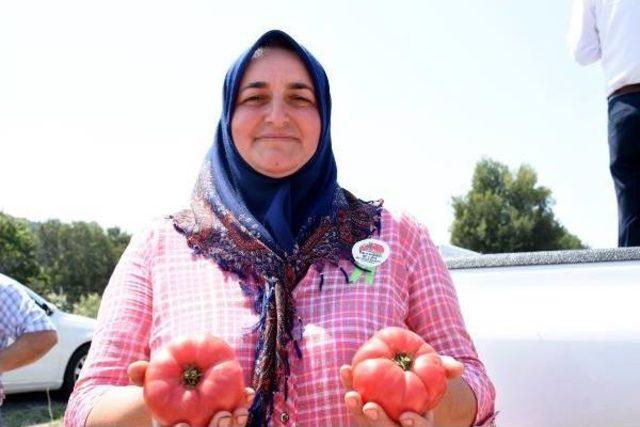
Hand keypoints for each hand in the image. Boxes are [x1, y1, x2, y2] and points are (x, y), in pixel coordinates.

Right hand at [127, 361, 254, 426]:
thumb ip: (143, 377)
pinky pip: (237, 419)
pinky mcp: (227, 420)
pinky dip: (243, 408)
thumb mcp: (150, 382)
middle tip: (221, 415)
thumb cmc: (161, 387)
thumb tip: (135, 367)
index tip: (182, 425)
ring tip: (239, 409)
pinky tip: (248, 394)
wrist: (177, 392)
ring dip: (234, 425)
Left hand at [339, 355, 463, 426]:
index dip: (413, 426)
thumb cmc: (425, 377)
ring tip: (351, 394)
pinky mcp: (363, 411)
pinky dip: (350, 387)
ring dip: (356, 409)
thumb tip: (457, 367)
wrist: (406, 377)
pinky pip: (355, 403)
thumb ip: (444, 370)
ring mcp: (379, 422)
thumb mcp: (436, 373)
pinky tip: (346, 371)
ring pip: (366, 423)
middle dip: (377, 422)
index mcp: (420, 423)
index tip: (405, 417)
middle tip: (370, 407)